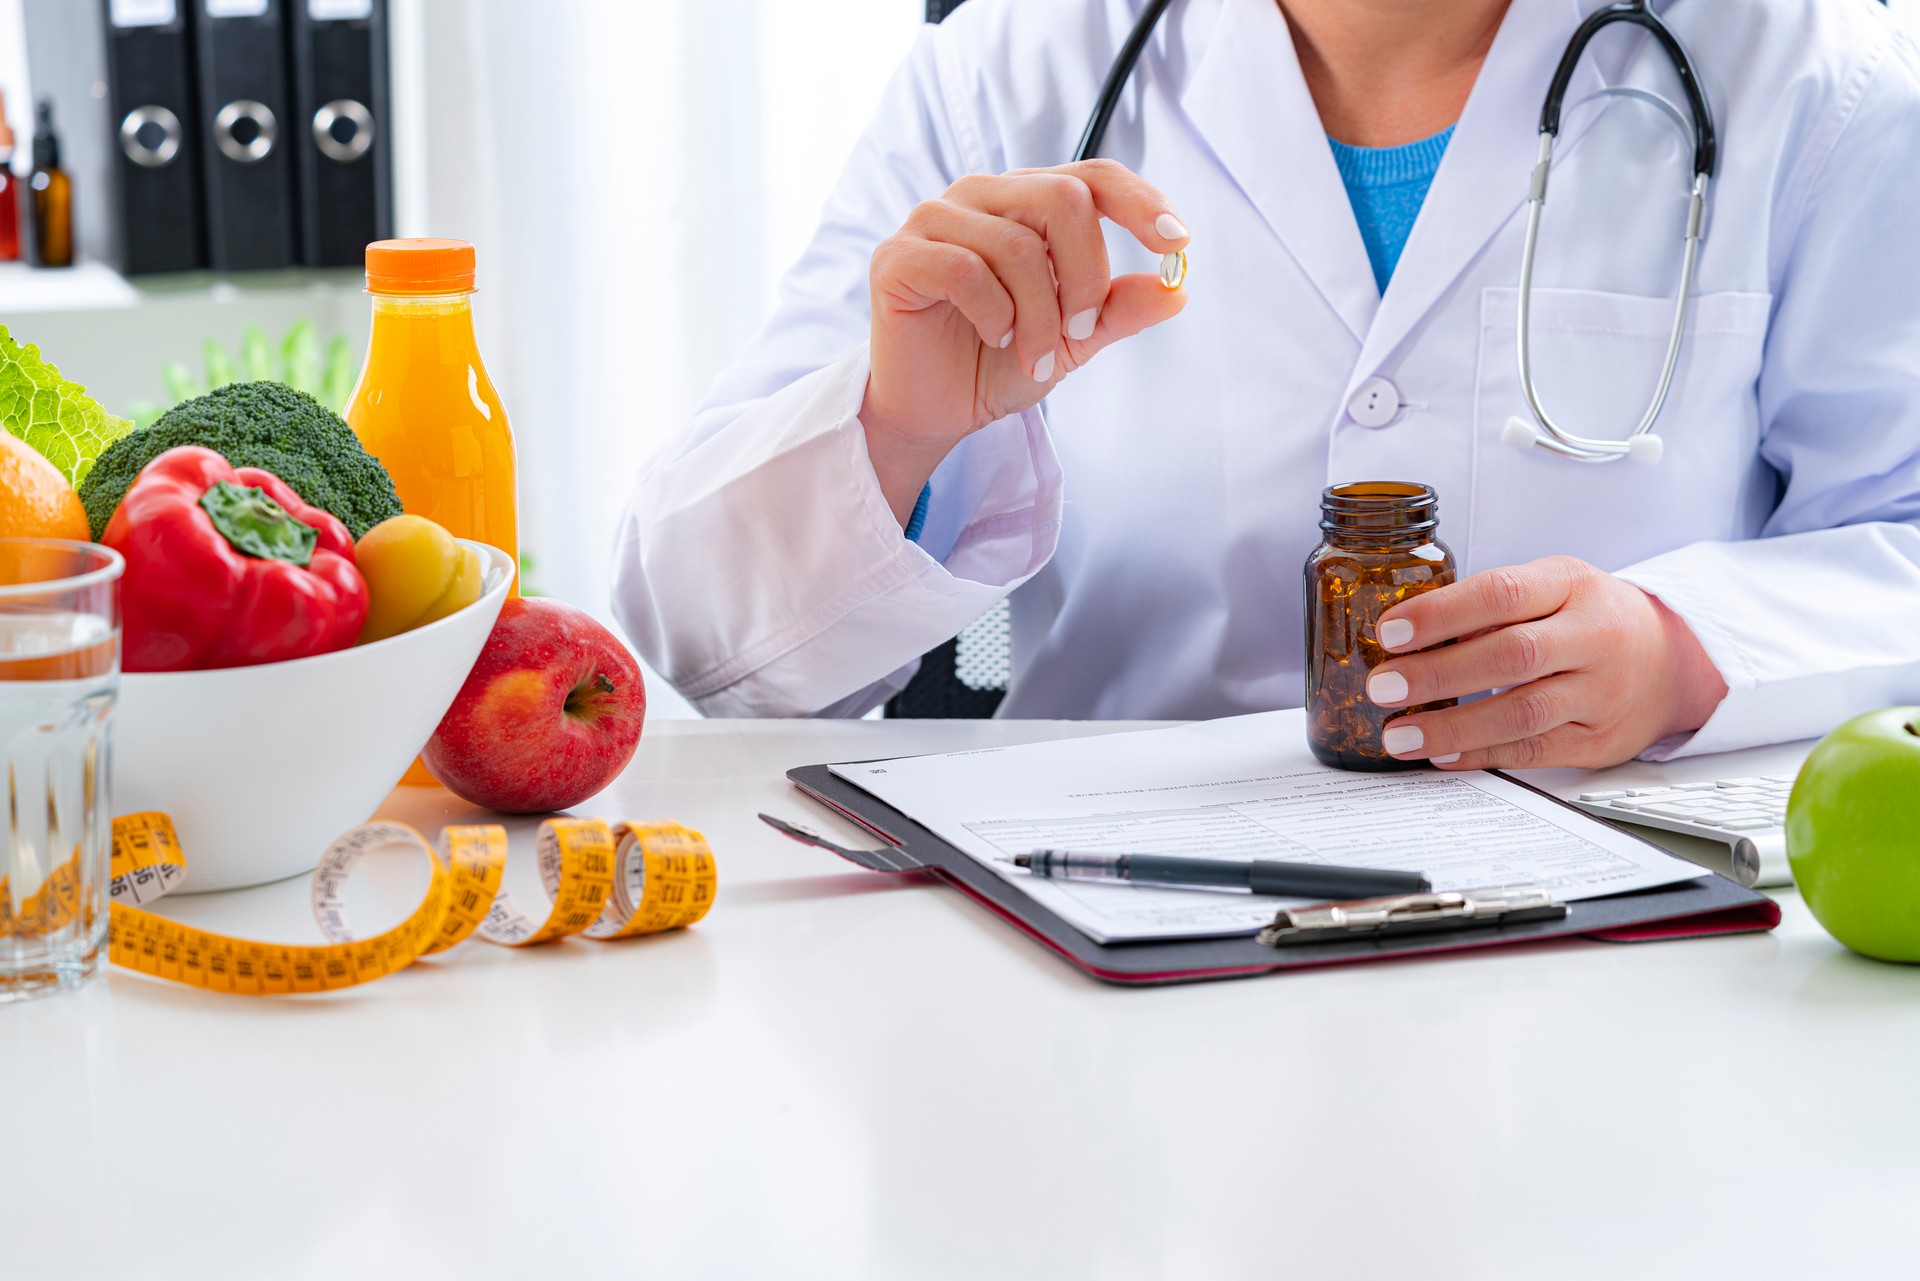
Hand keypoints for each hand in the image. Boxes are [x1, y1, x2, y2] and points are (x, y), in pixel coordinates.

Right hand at [861, 159, 1191, 524]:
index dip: (1140, 202)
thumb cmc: (997, 362)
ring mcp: (935, 219)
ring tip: (1035, 360)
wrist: (932, 409)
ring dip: (1040, 318)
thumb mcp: (1073, 339)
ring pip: (1018, 246)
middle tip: (1081, 334)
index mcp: (1026, 202)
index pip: (1093, 177)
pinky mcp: (899, 256)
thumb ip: (1118, 310)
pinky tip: (994, 339)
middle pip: (1064, 200)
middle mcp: (982, 196)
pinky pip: (964, 270)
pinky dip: (993, 315)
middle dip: (1087, 277)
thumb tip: (1177, 290)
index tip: (1178, 242)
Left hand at [1364, 556, 1728, 769]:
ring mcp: (1601, 692)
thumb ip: (1492, 605)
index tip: (1390, 632)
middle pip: (1512, 656)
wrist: (1671, 660)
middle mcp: (1593, 637)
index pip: (1502, 593)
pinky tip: (1441, 755)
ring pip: (1524, 713)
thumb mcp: (1551, 587)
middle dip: (1438, 674)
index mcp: (1570, 585)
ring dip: (1453, 727)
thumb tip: (1410, 637)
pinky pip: (1534, 751)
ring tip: (1399, 735)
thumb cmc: (1589, 617)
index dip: (1442, 614)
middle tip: (1383, 687)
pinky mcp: (1598, 739)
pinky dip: (1481, 754)